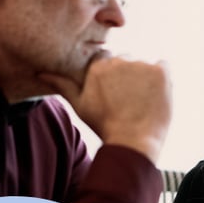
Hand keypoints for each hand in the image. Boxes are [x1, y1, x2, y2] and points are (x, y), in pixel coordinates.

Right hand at [41, 56, 171, 162]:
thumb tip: (40, 73)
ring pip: (144, 65)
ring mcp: (141, 64)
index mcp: (98, 66)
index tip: (114, 93)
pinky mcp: (161, 71)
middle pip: (126, 60)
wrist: (133, 142)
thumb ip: (62, 84)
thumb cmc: (104, 125)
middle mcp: (119, 60)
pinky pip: (163, 66)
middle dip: (128, 76)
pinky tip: (154, 97)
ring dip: (144, 78)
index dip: (112, 77)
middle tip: (128, 100)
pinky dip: (161, 79)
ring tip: (140, 102)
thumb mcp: (79, 105)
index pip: (107, 59)